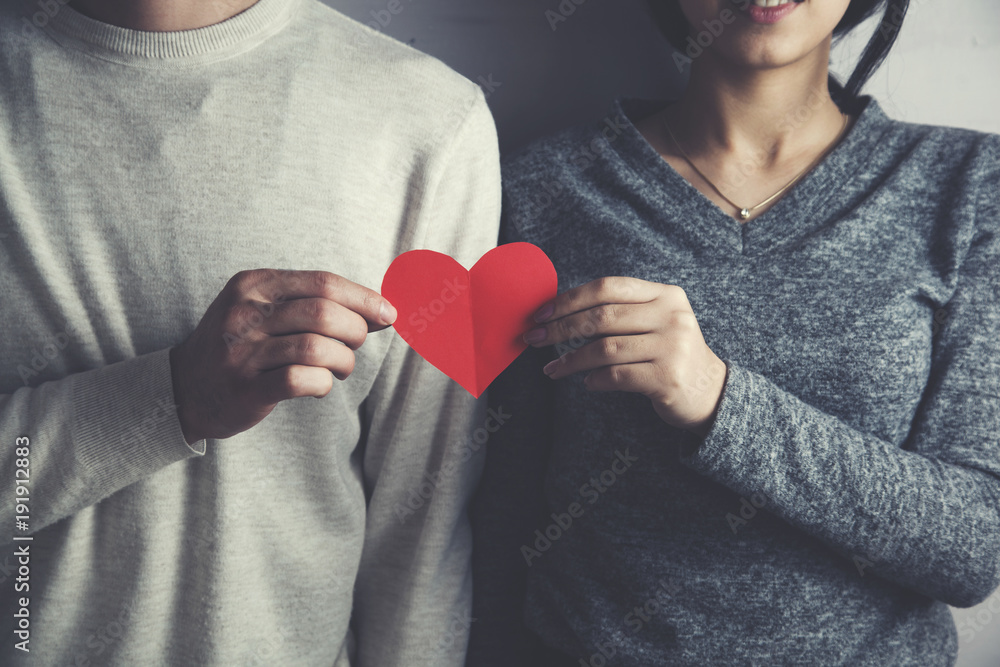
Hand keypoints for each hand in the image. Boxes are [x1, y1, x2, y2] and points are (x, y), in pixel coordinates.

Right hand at [169, 269, 396, 443]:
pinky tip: (319, 386)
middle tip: (355, 345)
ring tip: (339, 367)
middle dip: (355, 331)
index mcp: (254, 284)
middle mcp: (244, 313)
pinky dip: (323, 385)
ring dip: (343, 361)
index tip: (388, 314)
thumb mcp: (266, 309)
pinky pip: (302, 380)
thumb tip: (380, 310)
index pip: (323, 283)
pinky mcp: (245, 388)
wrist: (185, 387)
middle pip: (324, 313)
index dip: (364, 299)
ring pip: (318, 348)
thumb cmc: (242, 344)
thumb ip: (315, 304)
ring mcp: (242, 352)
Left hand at [522, 277, 726, 436]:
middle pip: (602, 317)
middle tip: (534, 338)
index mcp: (666, 295)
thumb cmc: (668, 354)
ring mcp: (671, 347)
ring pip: (604, 349)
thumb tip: (558, 311)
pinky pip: (616, 376)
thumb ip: (620, 312)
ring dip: (570, 360)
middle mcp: (671, 316)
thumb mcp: (655, 322)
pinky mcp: (667, 378)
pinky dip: (594, 380)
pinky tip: (586, 382)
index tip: (541, 313)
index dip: (570, 298)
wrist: (711, 392)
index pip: (608, 287)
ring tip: (552, 369)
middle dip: (560, 328)